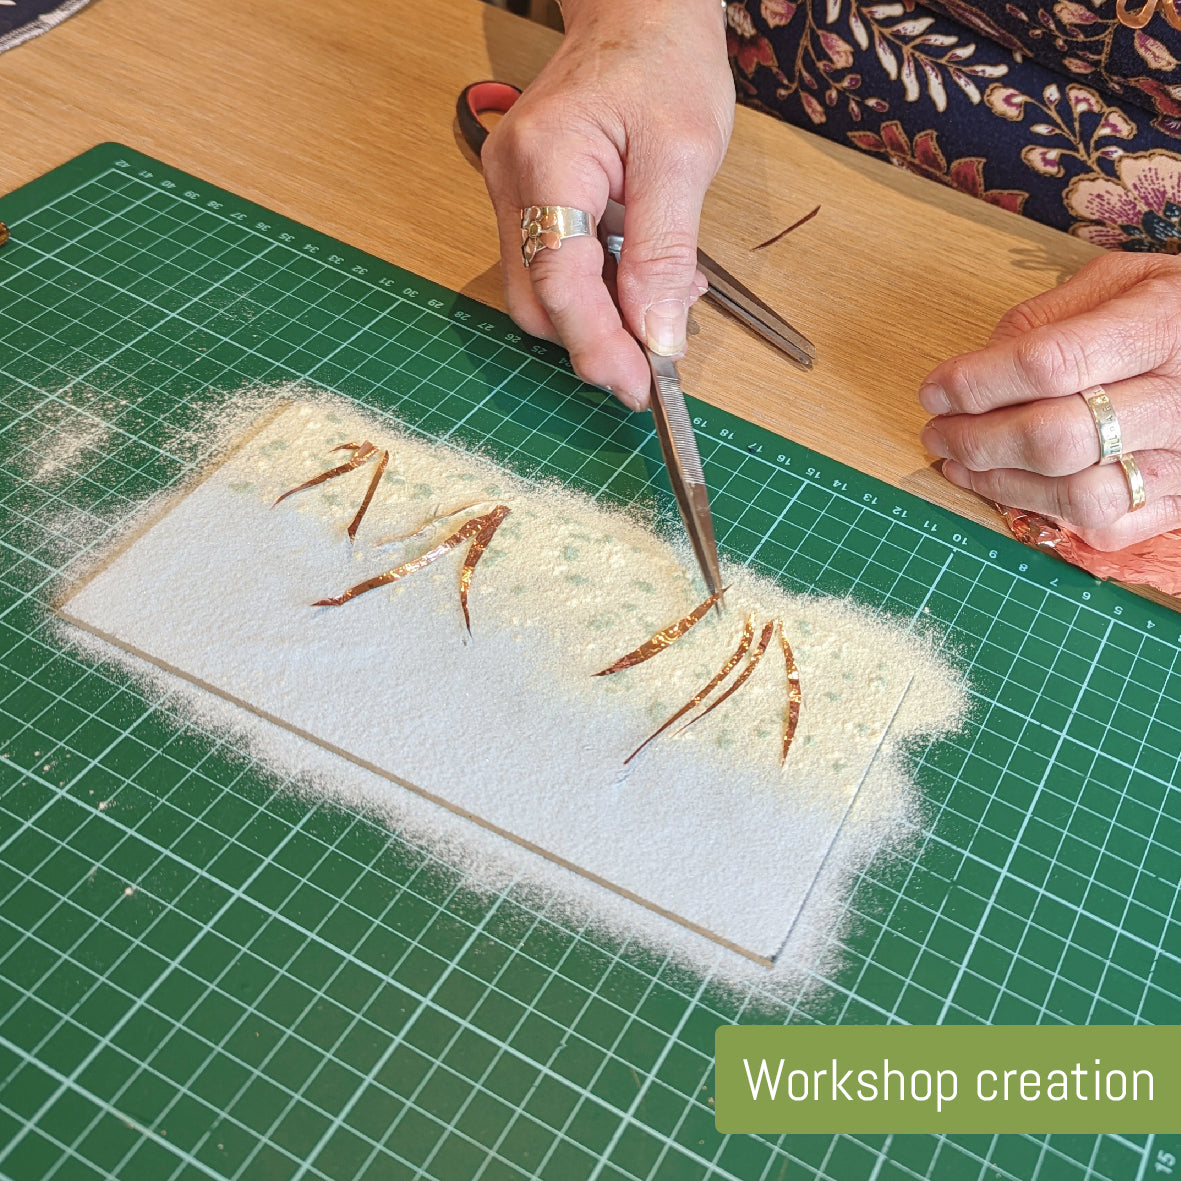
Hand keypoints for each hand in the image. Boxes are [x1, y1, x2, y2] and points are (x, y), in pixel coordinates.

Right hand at [481, 0, 733, 409]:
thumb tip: (658, 337)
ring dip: (599, 319)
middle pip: (536, 302)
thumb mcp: (684, 157)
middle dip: (596, 342)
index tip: (642, 388)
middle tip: (657, 361)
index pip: (559, 283)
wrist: (638, 12)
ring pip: (541, 294)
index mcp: (545, 161)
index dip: (599, 346)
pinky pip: (551, 268)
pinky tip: (641, 278)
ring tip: (663, 305)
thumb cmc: (664, 64)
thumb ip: (665, 252)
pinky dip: (597, 291)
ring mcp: (510, 192)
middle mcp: (510, 181)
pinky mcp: (525, 200)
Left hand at [918, 253, 1180, 549]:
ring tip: (961, 465)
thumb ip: (1047, 318)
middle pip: (1054, 439)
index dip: (976, 383)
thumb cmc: (1175, 313)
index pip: (1049, 364)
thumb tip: (977, 367)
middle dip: (976, 441)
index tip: (933, 391)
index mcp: (1162, 327)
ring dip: (1001, 484)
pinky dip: (1050, 512)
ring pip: (1076, 497)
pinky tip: (1016, 485)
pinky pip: (1106, 527)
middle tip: (937, 433)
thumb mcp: (1122, 281)